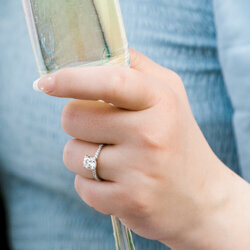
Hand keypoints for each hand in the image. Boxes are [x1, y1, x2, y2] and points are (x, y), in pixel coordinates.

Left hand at [38, 49, 232, 249]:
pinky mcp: (129, 203)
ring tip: (115, 159)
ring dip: (83, 156)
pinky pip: (81, 186)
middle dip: (78, 122)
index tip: (45, 82)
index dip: (71, 78)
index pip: (109, 81)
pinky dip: (90, 184)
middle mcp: (151, 133)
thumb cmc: (176, 137)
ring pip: (72, 154)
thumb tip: (90, 47)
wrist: (204, 202)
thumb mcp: (168, 92)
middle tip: (103, 129)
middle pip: (74, 117)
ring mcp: (140, 171)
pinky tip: (117, 182)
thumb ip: (133, 66)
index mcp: (160, 99)